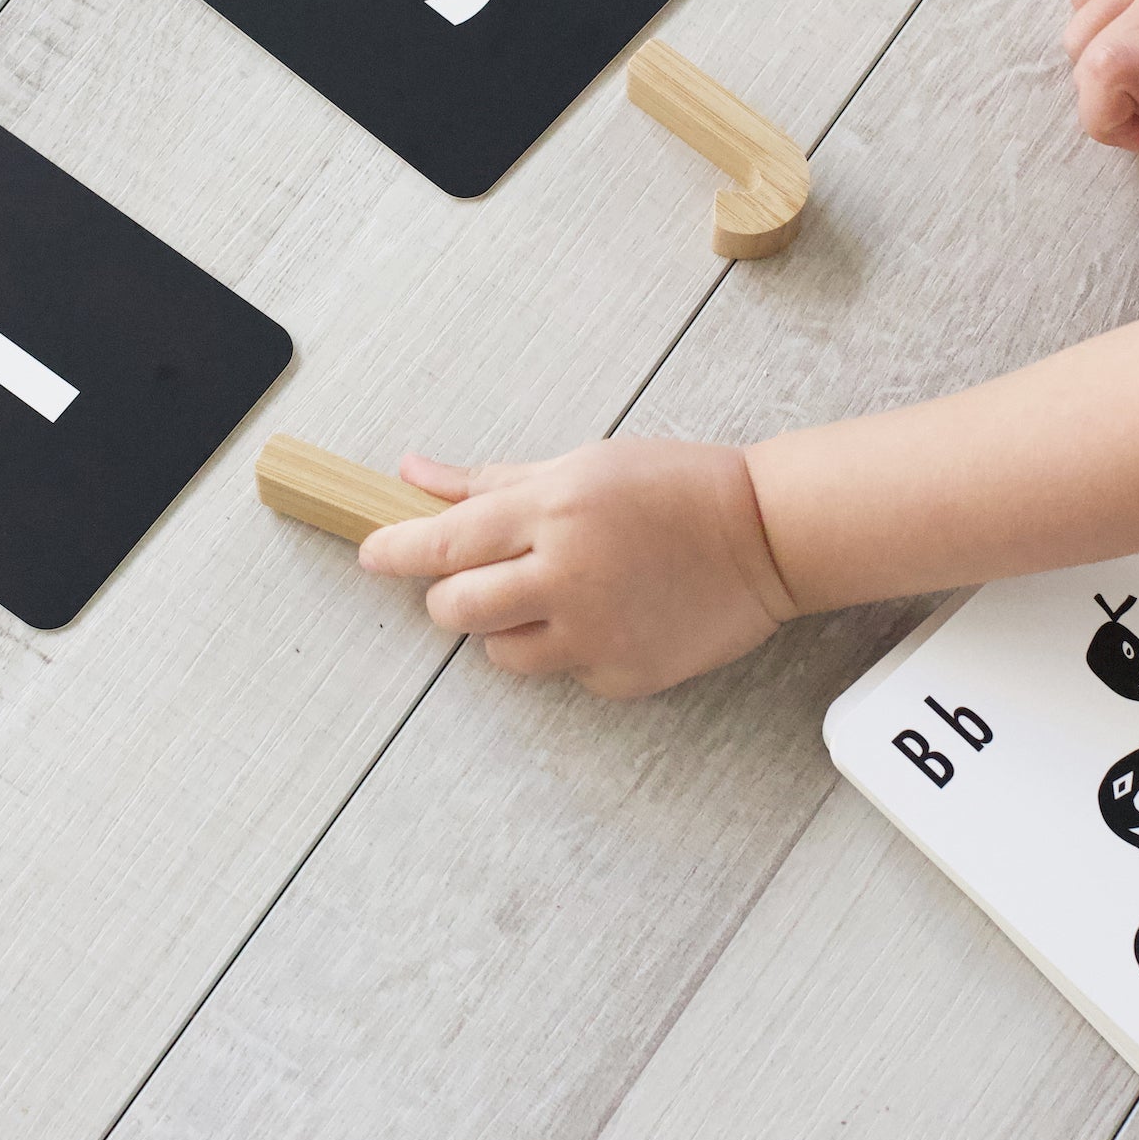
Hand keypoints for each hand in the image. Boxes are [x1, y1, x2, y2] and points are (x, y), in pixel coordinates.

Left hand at [357, 439, 794, 698]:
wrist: (767, 536)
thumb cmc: (677, 485)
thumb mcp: (585, 464)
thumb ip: (493, 481)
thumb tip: (412, 473)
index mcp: (554, 511)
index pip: (441, 543)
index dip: (394, 551)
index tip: (371, 554)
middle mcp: (566, 576)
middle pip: (456, 610)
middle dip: (454, 597)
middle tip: (480, 580)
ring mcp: (594, 634)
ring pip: (502, 653)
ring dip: (511, 627)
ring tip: (561, 595)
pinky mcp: (621, 675)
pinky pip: (565, 672)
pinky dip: (573, 647)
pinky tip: (614, 613)